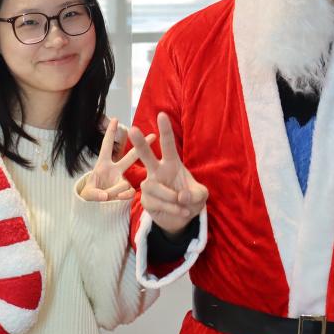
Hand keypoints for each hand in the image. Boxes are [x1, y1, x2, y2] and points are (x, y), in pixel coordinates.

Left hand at [80, 118, 150, 201]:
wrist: (94, 206)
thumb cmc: (89, 193)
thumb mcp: (87, 193)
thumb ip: (95, 194)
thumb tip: (105, 196)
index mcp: (103, 164)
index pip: (107, 145)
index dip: (110, 132)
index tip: (115, 119)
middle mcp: (115, 169)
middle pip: (130, 155)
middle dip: (141, 145)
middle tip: (153, 136)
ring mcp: (121, 179)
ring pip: (126, 181)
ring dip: (116, 190)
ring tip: (107, 196)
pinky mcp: (125, 190)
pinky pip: (129, 192)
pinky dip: (125, 195)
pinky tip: (120, 198)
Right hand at [129, 112, 208, 234]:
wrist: (181, 218)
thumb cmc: (191, 200)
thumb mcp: (200, 196)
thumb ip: (195, 195)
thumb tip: (181, 196)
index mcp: (172, 163)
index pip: (168, 145)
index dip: (165, 131)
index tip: (162, 115)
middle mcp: (158, 171)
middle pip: (146, 155)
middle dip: (140, 143)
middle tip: (132, 129)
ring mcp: (149, 185)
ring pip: (155, 188)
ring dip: (172, 199)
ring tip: (184, 206)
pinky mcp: (145, 199)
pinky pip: (156, 203)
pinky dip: (171, 209)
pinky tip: (179, 211)